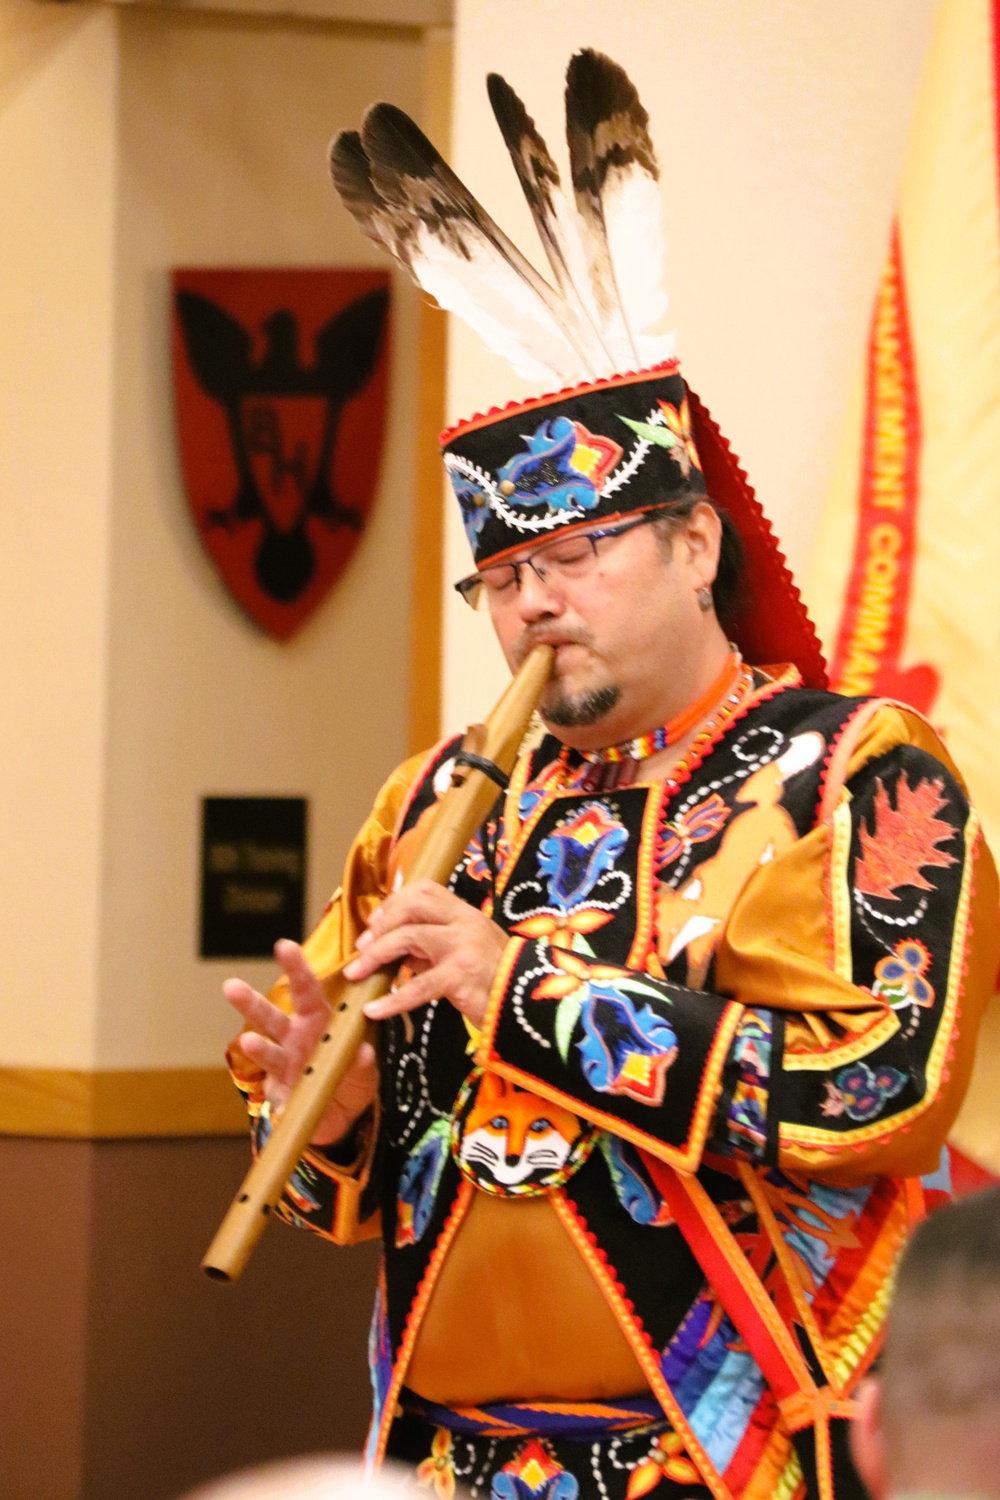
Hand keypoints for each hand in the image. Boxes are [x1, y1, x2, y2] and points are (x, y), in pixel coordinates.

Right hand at [223, 938, 377, 1146]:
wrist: (340, 1113)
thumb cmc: (350, 1076)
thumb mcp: (364, 1067)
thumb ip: (361, 1061)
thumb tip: (363, 1051)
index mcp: (316, 1021)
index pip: (306, 991)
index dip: (296, 969)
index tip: (283, 946)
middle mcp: (293, 1038)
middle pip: (270, 1017)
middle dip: (250, 1003)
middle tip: (231, 987)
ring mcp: (283, 1066)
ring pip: (265, 1052)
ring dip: (256, 1048)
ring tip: (248, 1044)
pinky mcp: (279, 1095)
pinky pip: (276, 1094)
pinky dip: (280, 1097)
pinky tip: (282, 1101)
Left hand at [343, 878, 507, 1029]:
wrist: (533, 1005)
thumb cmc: (499, 981)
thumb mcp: (469, 951)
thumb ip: (436, 945)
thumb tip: (397, 947)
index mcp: (465, 914)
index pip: (424, 890)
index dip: (394, 903)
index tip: (376, 924)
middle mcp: (464, 922)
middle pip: (412, 906)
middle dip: (381, 924)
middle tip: (361, 947)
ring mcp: (463, 947)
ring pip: (408, 938)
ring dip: (375, 956)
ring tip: (356, 974)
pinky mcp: (461, 976)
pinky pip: (417, 987)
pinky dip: (391, 1001)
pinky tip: (374, 1010)